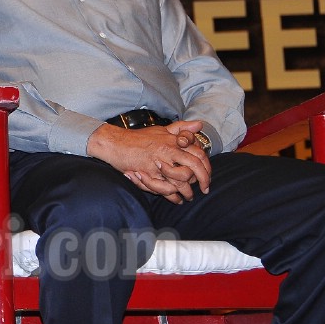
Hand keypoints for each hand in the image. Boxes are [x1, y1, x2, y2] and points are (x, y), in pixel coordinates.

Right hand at [87, 122, 210, 202]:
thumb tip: (200, 124)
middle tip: (205, 188)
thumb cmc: (138, 137)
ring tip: (189, 196)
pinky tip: (176, 199)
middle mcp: (168, 151)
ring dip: (188, 191)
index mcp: (173, 141)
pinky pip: (165, 188)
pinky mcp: (148, 174)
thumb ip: (181, 128)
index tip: (207, 174)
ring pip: (181, 180)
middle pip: (194, 167)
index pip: (199, 153)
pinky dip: (173, 196)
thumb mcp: (162, 130)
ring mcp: (158, 163)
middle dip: (203, 180)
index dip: (206, 166)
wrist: (116, 143)